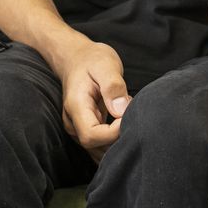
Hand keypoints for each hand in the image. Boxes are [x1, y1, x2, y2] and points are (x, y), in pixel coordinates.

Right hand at [49, 38, 129, 162]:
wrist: (76, 57)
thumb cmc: (92, 60)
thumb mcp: (106, 65)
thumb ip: (113, 86)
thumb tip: (121, 110)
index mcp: (76, 107)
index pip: (91, 135)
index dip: (113, 133)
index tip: (128, 115)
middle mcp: (73, 122)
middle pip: (95, 146)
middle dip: (118, 139)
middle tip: (134, 119)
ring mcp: (78, 127)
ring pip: (97, 149)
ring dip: (116, 142)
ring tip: (131, 122)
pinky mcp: (86, 127)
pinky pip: (99, 144)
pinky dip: (113, 141)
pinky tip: (125, 128)